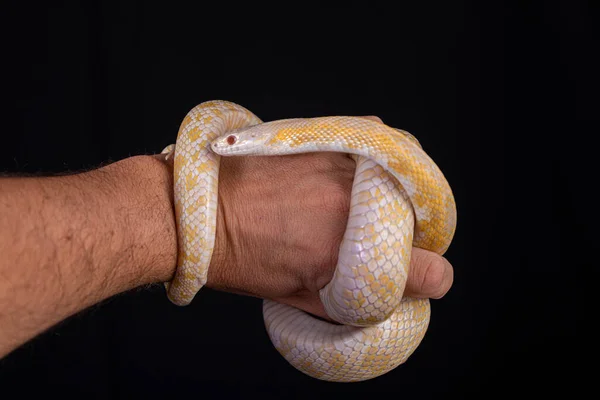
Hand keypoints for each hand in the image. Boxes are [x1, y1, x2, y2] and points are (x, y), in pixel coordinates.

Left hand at [206, 117, 453, 318]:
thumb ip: (350, 301)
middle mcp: (353, 210)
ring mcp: (345, 170)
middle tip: (385, 240)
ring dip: (399, 198)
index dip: (428, 275)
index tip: (421, 274)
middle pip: (421, 222)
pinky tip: (362, 175)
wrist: (200, 209)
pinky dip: (384, 164)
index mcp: (346, 258)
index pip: (428, 270)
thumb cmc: (242, 258)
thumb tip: (388, 297)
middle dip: (412, 236)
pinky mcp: (332, 141)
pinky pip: (382, 147)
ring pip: (406, 180)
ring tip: (370, 206)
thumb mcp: (297, 296)